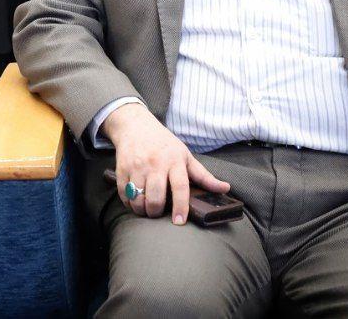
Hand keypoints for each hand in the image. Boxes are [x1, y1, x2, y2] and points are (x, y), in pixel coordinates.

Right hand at [102, 102, 229, 223]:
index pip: (180, 187)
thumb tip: (226, 188)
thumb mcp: (186, 155)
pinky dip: (129, 203)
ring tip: (146, 209)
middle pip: (156, 197)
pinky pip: (124, 194)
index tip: (179, 222)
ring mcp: (137, 166)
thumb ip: (204, 175)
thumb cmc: (164, 144)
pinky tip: (135, 201)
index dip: (181, 207)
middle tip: (158, 213)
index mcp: (174, 161)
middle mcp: (155, 163)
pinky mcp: (122, 168)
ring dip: (142, 210)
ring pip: (138, 198)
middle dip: (156, 212)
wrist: (136, 125)